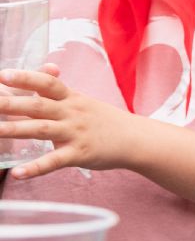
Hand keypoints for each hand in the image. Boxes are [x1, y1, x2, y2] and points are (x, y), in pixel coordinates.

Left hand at [0, 67, 137, 179]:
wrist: (135, 139)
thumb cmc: (103, 120)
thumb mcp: (82, 100)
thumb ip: (59, 88)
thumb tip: (46, 67)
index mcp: (71, 98)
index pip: (47, 83)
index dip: (26, 78)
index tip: (3, 75)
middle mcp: (72, 113)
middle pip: (38, 105)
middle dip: (10, 104)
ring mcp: (75, 133)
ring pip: (41, 130)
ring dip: (14, 130)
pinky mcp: (79, 154)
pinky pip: (55, 161)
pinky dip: (36, 168)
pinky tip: (18, 173)